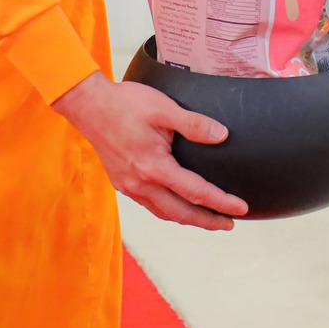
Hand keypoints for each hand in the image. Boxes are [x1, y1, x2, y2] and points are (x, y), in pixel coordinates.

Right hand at [54, 74, 247, 229]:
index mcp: (154, 167)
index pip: (196, 192)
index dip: (221, 202)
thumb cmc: (125, 103)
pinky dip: (169, 210)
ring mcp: (129, 186)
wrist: (88, 105)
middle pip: (181, 213)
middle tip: (229, 224)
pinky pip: (150, 205)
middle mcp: (140, 183)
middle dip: (207, 221)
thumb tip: (222, 135)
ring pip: (164, 212)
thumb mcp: (164, 108)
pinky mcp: (122, 182)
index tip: (241, 209)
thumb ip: (194, 124)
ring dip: (188, 219)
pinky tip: (178, 206)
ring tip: (208, 219)